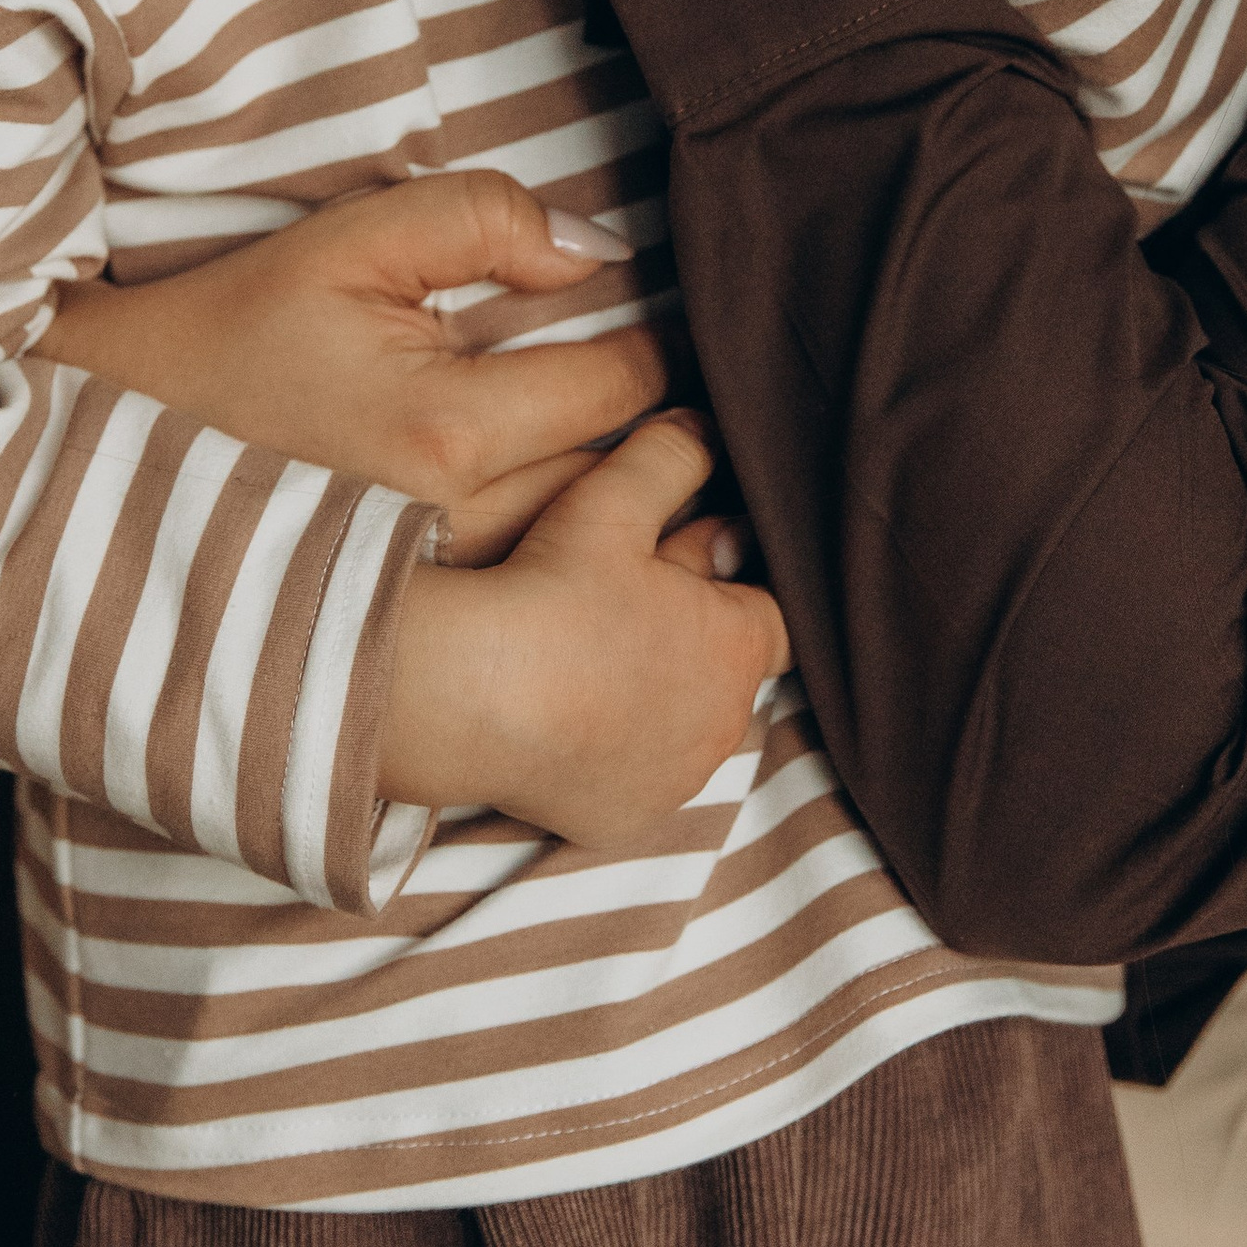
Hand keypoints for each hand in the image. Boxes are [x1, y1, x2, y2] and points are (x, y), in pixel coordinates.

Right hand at [38, 167, 675, 562]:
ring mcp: (431, 590)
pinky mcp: (409, 624)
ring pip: (578, 548)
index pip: (619, 388)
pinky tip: (555, 533)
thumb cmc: (231, 329)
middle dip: (648, 440)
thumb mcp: (350, 242)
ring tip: (625, 467)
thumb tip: (597, 254)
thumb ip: (482, 219)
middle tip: (670, 404)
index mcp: (445, 429)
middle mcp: (450, 527)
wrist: (109, 442)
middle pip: (617, 483)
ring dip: (611, 510)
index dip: (654, 349)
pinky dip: (555, 562)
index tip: (652, 331)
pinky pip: (526, 596)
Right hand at [386, 410, 786, 841]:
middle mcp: (724, 724)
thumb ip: (673, 456)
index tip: (696, 554)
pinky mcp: (622, 819)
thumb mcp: (613, 500)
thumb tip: (706, 427)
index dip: (736, 578)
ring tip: (592, 653)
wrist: (469, 695)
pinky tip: (570, 713)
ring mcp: (674, 780)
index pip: (777, 609)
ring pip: (683, 724)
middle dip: (692, 633)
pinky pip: (633, 776)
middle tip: (626, 596)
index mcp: (739, 647)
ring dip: (655, 693)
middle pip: (725, 668)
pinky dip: (614, 749)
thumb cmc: (549, 593)